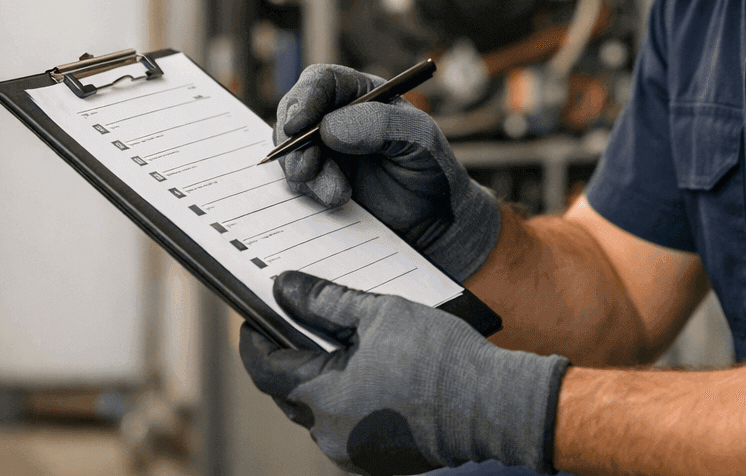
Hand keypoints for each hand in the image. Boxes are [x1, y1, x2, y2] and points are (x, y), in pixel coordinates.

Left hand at [240, 271, 567, 475]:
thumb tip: (285, 288)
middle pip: (289, 391)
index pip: (265, 368)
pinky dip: (346, 400)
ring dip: (320, 380)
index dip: (254, 341)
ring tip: (342, 345)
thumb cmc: (441, 358)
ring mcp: (353, 452)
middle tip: (298, 324)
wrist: (493, 406)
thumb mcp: (379, 312)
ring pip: (317, 411)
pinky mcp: (376, 460)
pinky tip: (368, 373)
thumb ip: (325, 301)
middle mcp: (329, 433)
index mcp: (323, 395)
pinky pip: (345, 427)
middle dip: (290, 358)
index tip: (252, 320)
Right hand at [276, 64, 499, 282]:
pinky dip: (309, 190)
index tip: (297, 125)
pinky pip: (297, 179)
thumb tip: (330, 128)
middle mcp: (338, 117)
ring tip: (338, 193)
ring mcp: (325, 149)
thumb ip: (380, 125)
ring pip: (291, 150)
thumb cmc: (431, 168)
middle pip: (294, 113)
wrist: (431, 218)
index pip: (322, 82)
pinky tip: (337, 199)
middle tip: (307, 170)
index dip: (304, 98)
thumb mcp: (419, 138)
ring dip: (305, 172)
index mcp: (363, 95)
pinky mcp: (319, 178)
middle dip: (295, 142)